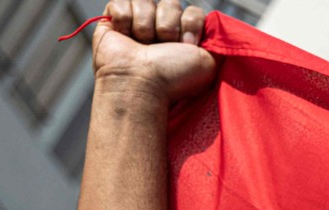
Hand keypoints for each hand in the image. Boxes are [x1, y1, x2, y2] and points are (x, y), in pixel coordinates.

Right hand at [93, 1, 214, 102]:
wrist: (141, 84)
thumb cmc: (173, 78)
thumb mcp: (207, 62)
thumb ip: (215, 43)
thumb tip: (214, 28)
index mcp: (182, 38)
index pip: (191, 11)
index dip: (190, 24)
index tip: (186, 45)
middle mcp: (160, 29)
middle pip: (170, 2)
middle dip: (169, 25)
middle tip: (163, 46)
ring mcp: (136, 24)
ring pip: (145, 0)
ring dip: (146, 24)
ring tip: (143, 43)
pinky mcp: (113, 21)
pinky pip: (121, 2)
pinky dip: (125, 19)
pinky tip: (125, 37)